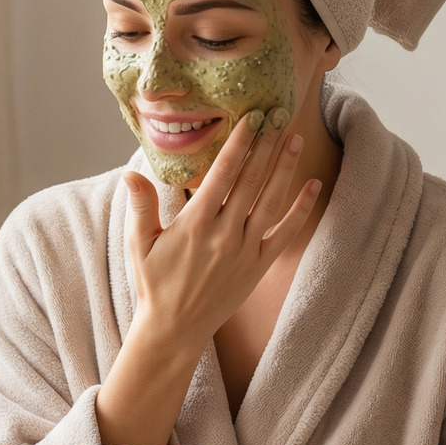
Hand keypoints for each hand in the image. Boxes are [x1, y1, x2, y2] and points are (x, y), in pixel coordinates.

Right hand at [125, 115, 320, 346]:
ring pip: (272, 201)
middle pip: (252, 180)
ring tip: (294, 139)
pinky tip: (313, 186)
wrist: (174, 329)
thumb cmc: (154, 284)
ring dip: (285, 168)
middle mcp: (225, 233)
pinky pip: (286, 234)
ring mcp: (245, 250)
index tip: (251, 117)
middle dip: (266, 145)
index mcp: (195, 223)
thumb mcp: (139, 244)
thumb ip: (141, 206)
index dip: (240, 143)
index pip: (223, 173)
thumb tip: (132, 173)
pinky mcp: (259, 267)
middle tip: (278, 115)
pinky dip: (302, 210)